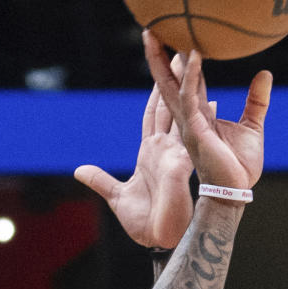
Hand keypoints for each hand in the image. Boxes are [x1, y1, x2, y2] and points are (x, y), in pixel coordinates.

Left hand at [74, 57, 194, 249]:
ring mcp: (175, 153)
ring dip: (187, 85)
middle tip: (182, 48)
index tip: (160, 68)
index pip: (153, 115)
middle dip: (175, 77)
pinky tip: (208, 94)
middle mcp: (165, 148)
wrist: (159, 240)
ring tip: (193, 55)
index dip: (156, 92)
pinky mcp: (181, 163)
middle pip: (170, 104)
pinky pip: (188, 135)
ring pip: (181, 111)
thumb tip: (79, 170)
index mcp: (150, 153)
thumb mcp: (115, 197)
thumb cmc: (143, 222)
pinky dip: (196, 114)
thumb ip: (100, 180)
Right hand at [142, 29, 271, 191]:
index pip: (181, 83)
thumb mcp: (252, 126)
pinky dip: (192, 75)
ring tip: (159, 31)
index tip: (169, 36)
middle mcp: (186, 118)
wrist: (233, 194)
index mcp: (196, 117)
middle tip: (150, 28)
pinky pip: (190, 97)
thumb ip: (256, 100)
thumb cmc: (239, 167)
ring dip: (163, 59)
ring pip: (171, 86)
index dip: (174, 61)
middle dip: (157, 55)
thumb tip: (265, 73)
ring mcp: (188, 124)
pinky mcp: (195, 131)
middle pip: (166, 81)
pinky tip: (194, 53)